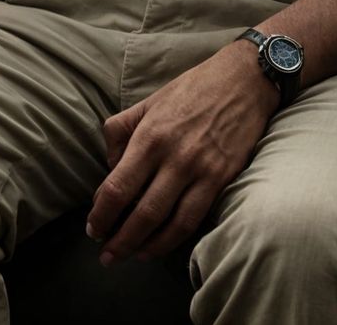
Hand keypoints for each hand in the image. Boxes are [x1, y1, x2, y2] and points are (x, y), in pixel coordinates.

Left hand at [86, 41, 278, 264]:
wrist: (243, 81)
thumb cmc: (191, 90)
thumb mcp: (147, 102)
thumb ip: (120, 131)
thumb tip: (110, 167)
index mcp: (149, 136)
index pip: (117, 186)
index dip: (102, 214)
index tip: (93, 228)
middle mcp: (174, 156)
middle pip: (141, 212)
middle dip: (119, 240)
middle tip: (106, 256)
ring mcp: (201, 170)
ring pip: (169, 223)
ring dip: (146, 246)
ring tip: (131, 256)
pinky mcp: (223, 179)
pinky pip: (195, 218)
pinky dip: (175, 238)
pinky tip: (160, 244)